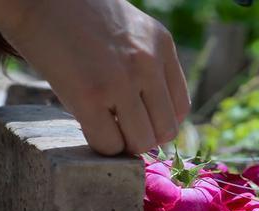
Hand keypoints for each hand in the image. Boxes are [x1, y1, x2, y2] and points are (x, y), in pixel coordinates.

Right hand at [0, 0, 189, 154]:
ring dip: (123, 144)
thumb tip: (149, 115)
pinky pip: (108, 144)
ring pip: (141, 142)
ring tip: (104, 127)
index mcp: (162, 46)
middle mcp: (148, 63)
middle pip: (165, 131)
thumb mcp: (131, 30)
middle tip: (120, 129)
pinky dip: (101, 146)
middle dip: (142, 137)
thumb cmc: (78, 16)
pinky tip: (88, 126)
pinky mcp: (89, 95)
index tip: (138, 121)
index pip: (179, 108)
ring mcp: (120, 80)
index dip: (159, 123)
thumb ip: (147, 64)